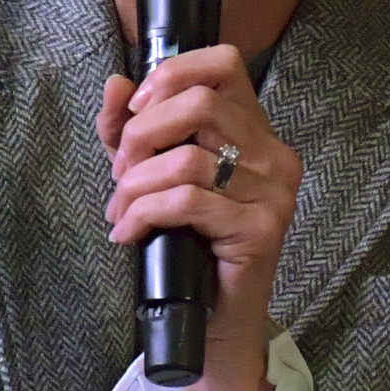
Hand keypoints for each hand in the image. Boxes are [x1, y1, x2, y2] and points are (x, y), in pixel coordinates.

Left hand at [100, 46, 301, 390]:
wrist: (215, 325)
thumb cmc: (188, 248)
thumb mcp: (153, 179)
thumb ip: (131, 131)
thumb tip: (114, 85)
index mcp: (256, 132)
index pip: (225, 65)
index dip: (173, 74)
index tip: (137, 109)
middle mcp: (275, 156)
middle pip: (200, 104)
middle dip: (142, 134)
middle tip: (121, 172)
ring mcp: (273, 194)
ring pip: (186, 158)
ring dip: (134, 184)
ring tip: (121, 210)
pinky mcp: (260, 230)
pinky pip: (188, 201)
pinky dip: (143, 213)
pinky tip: (129, 231)